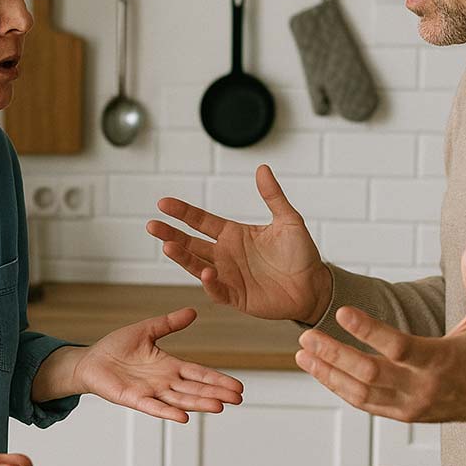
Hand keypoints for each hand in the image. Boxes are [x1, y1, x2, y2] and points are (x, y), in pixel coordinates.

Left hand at [75, 308, 243, 422]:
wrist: (90, 360)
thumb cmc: (116, 347)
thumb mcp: (147, 330)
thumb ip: (169, 323)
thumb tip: (193, 311)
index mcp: (169, 365)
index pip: (199, 373)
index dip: (217, 379)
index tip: (237, 387)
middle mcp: (163, 381)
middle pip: (195, 388)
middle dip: (216, 393)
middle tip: (238, 398)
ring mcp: (150, 392)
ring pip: (180, 399)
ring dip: (199, 403)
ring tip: (219, 406)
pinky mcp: (133, 398)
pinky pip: (153, 407)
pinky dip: (168, 412)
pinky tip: (183, 417)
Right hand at [147, 164, 331, 323]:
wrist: (314, 286)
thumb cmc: (301, 254)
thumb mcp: (289, 220)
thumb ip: (273, 196)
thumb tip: (262, 168)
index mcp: (233, 234)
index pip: (201, 221)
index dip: (182, 212)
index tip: (163, 203)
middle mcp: (226, 254)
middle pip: (191, 243)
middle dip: (171, 234)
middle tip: (151, 225)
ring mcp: (228, 276)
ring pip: (197, 266)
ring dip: (182, 257)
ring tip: (168, 247)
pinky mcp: (236, 297)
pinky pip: (217, 290)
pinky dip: (210, 283)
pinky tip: (206, 273)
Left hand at [295, 240, 465, 427]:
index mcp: (442, 360)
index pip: (398, 346)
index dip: (368, 330)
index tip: (341, 311)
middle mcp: (424, 387)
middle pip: (370, 372)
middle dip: (335, 354)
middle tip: (306, 335)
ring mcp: (413, 405)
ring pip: (361, 392)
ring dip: (328, 373)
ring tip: (302, 352)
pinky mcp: (405, 415)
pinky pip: (365, 404)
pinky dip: (340, 388)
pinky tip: (320, 371)